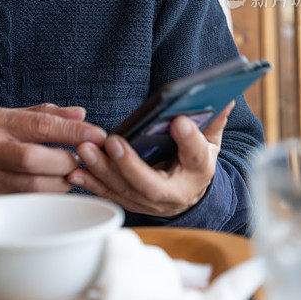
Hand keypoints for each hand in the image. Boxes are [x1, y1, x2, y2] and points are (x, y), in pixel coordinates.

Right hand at [0, 104, 105, 206]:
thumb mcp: (5, 117)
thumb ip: (44, 114)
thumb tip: (80, 114)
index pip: (40, 125)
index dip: (73, 131)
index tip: (98, 135)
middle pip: (35, 159)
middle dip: (66, 160)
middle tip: (81, 158)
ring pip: (34, 187)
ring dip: (61, 182)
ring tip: (69, 173)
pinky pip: (29, 204)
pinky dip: (49, 197)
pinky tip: (54, 187)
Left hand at [67, 101, 234, 216]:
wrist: (186, 191)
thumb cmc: (195, 160)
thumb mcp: (210, 141)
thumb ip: (214, 120)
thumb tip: (226, 96)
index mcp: (199, 173)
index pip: (197, 156)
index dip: (190, 139)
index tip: (179, 120)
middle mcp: (173, 194)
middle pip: (149, 184)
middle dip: (129, 165)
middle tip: (112, 142)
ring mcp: (149, 203)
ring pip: (123, 191)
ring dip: (101, 172)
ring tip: (85, 151)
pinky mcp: (130, 202)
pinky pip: (109, 195)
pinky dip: (91, 184)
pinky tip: (75, 172)